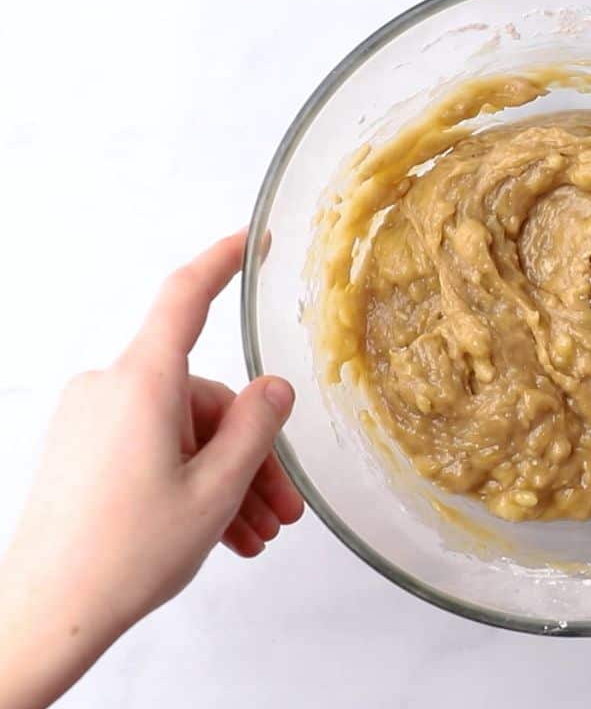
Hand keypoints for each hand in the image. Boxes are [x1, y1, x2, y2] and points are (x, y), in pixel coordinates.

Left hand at [0, 230, 303, 708]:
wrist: (48, 611)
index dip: (223, 261)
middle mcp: (112, 389)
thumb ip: (257, 428)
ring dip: (226, 478)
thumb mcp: (217, 489)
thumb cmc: (126, 552)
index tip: (254, 237)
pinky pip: (152, 448)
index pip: (186, 298)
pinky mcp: (82, 450)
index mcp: (143, 383)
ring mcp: (92, 421)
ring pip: (184, 432)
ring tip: (256, 535)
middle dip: (251, 452)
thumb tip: (275, 388)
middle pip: (205, 398)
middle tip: (283, 510)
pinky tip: (220, 531)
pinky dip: (189, 481)